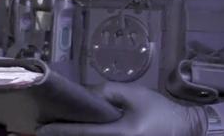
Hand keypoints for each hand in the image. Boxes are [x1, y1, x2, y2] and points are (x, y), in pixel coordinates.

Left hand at [36, 83, 206, 135]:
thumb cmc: (159, 111)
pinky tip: (74, 133)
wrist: (184, 129)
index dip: (60, 131)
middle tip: (39, 130)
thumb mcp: (134, 95)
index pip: (82, 133)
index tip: (41, 128)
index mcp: (120, 135)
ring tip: (51, 132)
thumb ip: (107, 92)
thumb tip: (83, 93)